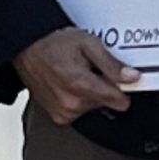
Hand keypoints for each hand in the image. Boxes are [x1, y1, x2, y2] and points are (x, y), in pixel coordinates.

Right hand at [15, 27, 139, 123]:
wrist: (27, 47)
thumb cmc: (53, 43)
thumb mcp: (88, 43)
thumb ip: (112, 64)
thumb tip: (131, 77)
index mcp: (81, 85)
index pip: (120, 101)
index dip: (123, 87)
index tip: (120, 77)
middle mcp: (72, 104)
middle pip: (107, 103)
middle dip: (102, 86)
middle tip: (89, 68)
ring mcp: (63, 113)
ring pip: (94, 107)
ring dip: (90, 92)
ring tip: (77, 73)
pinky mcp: (58, 117)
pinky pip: (80, 111)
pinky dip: (78, 98)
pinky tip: (68, 82)